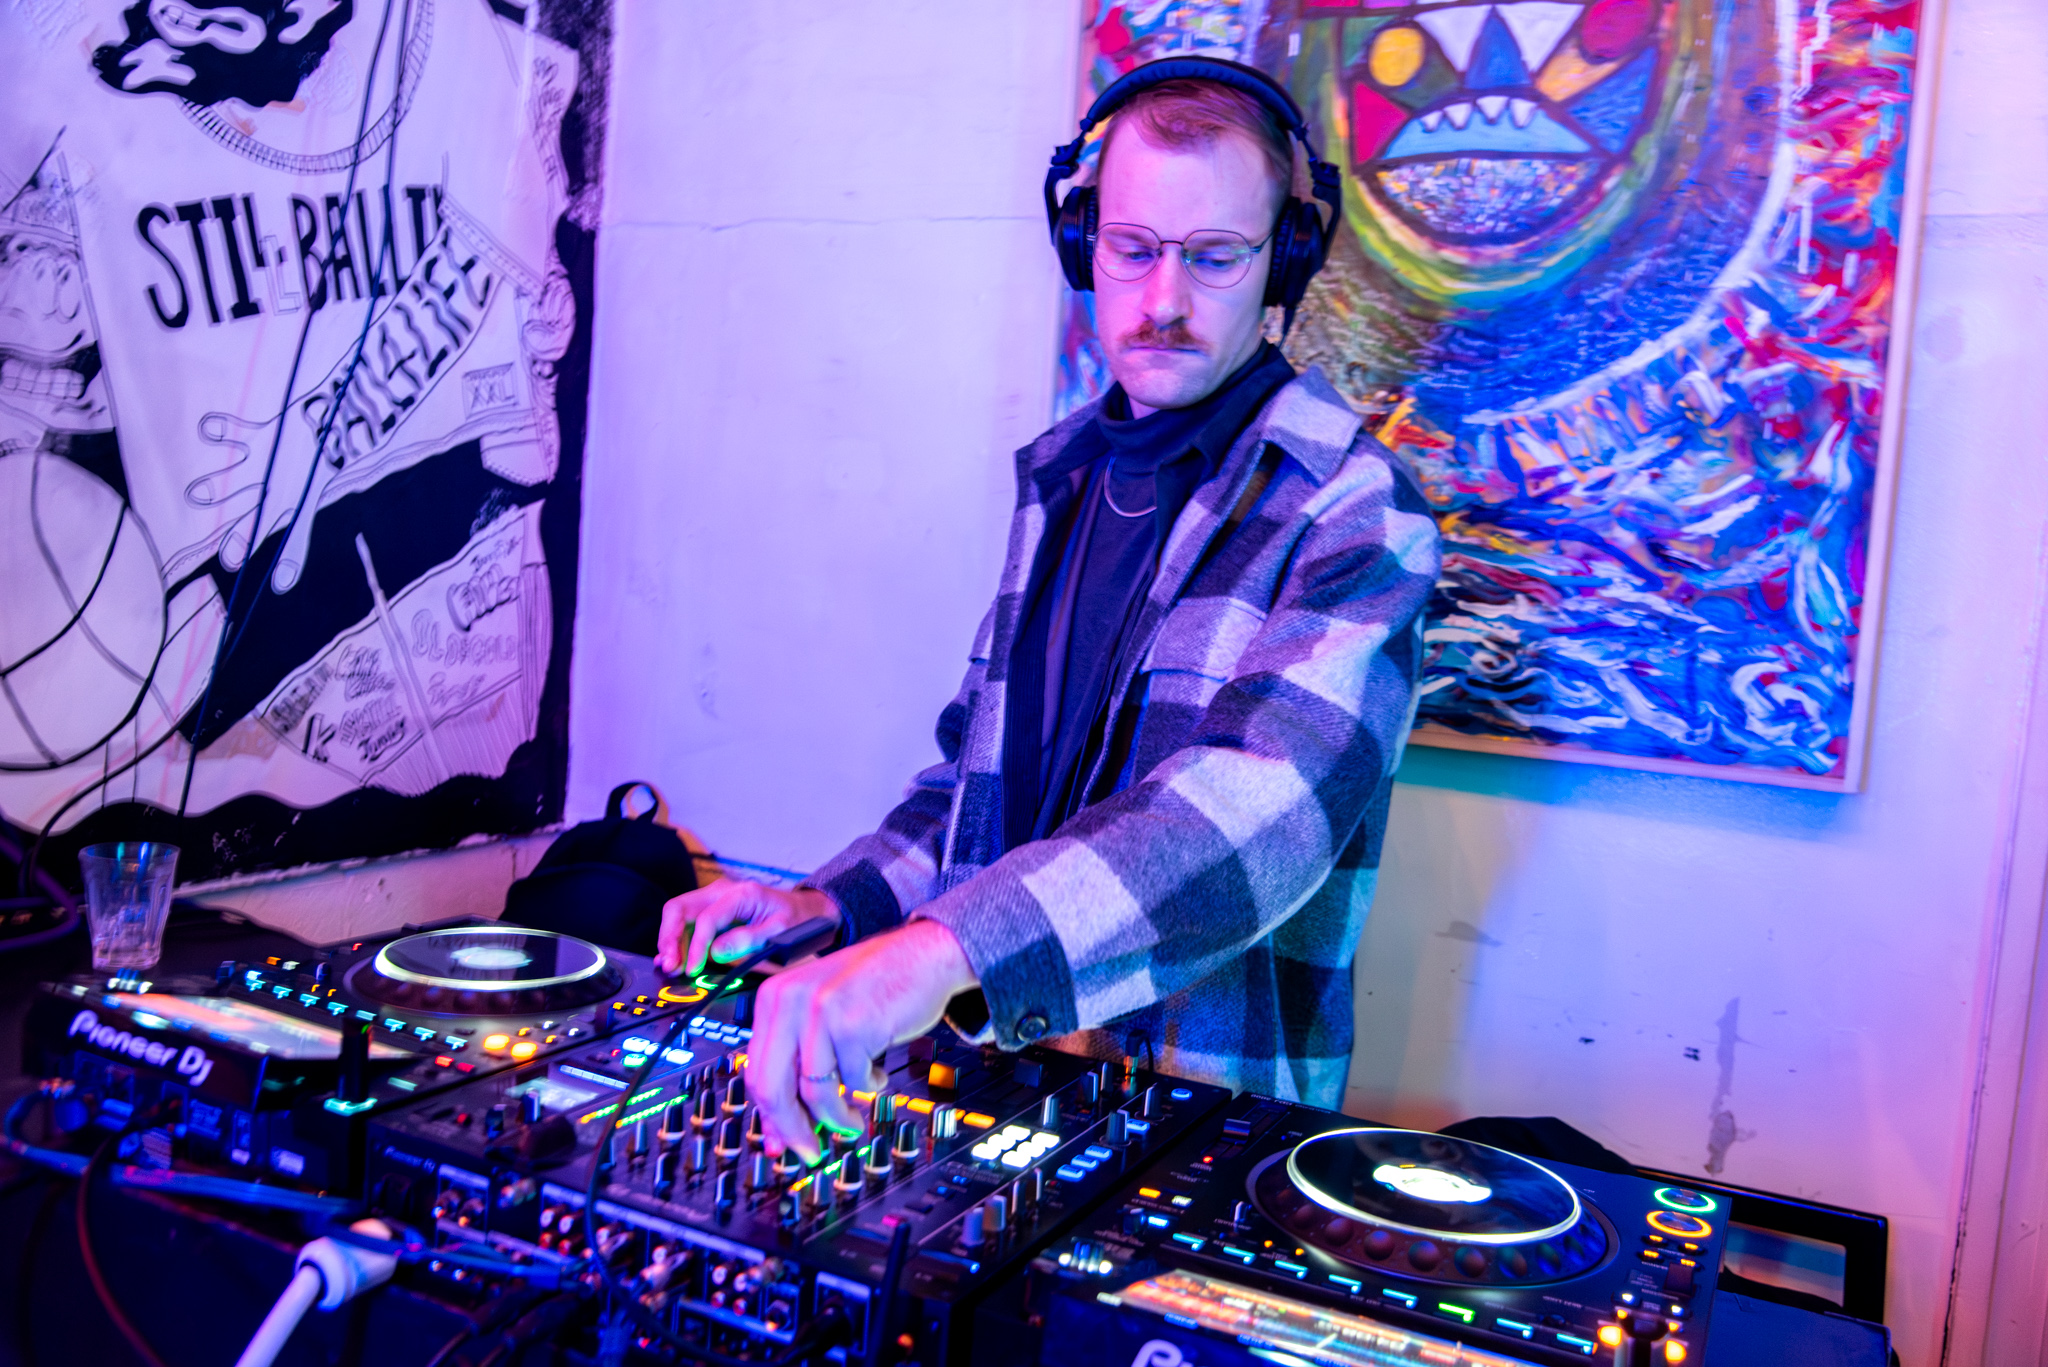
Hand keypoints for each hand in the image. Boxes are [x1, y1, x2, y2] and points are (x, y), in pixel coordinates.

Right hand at [656, 880, 840, 976]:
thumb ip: (749, 940)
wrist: (806, 910)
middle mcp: (722, 891)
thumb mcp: (780, 932)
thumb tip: (716, 952)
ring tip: (671, 965)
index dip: (696, 947)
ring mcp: (715, 899)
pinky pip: (687, 922)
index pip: (706, 919)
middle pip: (680, 908)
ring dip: (670, 940)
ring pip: (678, 914)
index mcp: (741, 894)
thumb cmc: (796, 919)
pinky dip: (677, 939)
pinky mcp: (712, 910)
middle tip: (670, 965)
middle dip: (670, 938)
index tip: (693, 969)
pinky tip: (674, 957)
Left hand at [746, 921, 976, 1165]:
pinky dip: (868, 1088)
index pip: (754, 1071)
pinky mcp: (853, 1026)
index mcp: (773, 997)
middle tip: (809, 1151)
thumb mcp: (820, 1010)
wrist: (923, 954)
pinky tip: (877, 1076)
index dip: (769, 1115)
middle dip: (792, 1129)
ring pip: (815, 1093)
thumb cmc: (875, 983)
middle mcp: (789, 1001)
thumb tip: (783, 1123)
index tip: (781, 1140)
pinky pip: (854, 1081)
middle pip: (772, 1088)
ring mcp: (820, 1013)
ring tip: (852, 1122)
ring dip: (836, 1119)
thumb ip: (798, 1056)